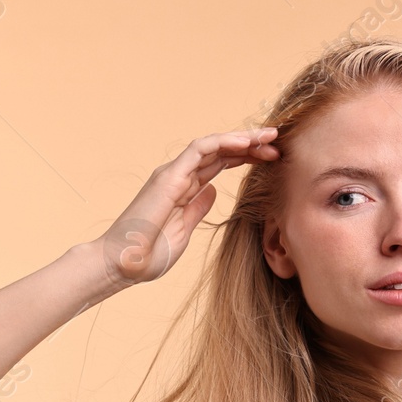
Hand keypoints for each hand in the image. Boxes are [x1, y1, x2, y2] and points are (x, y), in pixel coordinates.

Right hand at [96, 127, 279, 286]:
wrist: (123, 264)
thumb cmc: (148, 254)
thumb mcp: (183, 231)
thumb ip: (197, 209)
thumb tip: (213, 192)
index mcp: (184, 189)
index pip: (219, 164)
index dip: (246, 157)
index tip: (272, 158)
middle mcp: (179, 176)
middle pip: (220, 152)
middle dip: (250, 144)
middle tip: (277, 140)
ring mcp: (173, 174)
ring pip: (213, 145)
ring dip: (241, 138)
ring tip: (268, 137)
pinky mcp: (169, 176)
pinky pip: (199, 150)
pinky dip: (223, 142)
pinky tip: (245, 142)